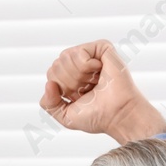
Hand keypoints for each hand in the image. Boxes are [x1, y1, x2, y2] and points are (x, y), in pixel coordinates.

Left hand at [39, 40, 165, 143]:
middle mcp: (80, 65)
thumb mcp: (65, 116)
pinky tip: (99, 71)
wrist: (117, 115)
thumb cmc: (97, 116)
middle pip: (56, 64)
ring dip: (78, 75)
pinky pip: (80, 52)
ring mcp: (91, 55)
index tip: (79, 97)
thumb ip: (49, 104)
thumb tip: (49, 84)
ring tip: (94, 81)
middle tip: (88, 89)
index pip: (51, 73)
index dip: (62, 88)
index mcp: (71, 78)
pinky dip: (86, 66)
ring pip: (65, 56)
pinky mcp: (102, 48)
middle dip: (69, 82)